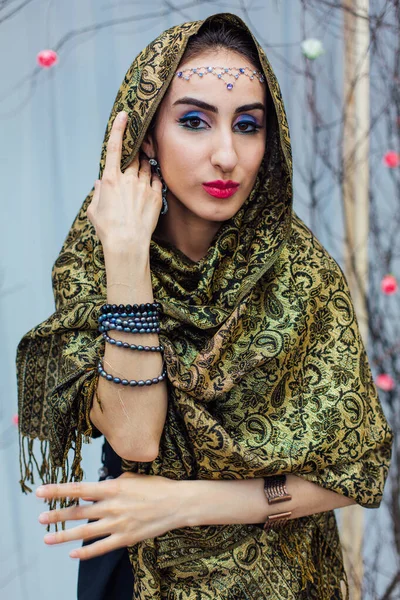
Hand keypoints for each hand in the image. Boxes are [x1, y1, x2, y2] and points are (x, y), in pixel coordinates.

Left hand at [35, 472, 183, 559]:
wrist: (177, 503)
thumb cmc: (156, 486)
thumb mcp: (132, 477)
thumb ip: (110, 483)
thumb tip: (92, 490)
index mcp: (112, 487)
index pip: (78, 488)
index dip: (58, 491)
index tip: (40, 491)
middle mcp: (111, 506)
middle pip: (78, 512)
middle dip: (56, 515)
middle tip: (39, 518)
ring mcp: (118, 523)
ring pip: (85, 531)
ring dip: (64, 535)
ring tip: (47, 538)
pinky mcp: (125, 538)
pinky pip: (101, 547)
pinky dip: (86, 552)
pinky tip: (73, 553)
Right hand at [87, 110, 162, 253]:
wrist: (128, 243)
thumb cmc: (108, 229)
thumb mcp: (95, 210)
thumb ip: (98, 194)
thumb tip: (100, 185)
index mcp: (110, 180)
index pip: (114, 147)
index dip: (119, 129)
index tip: (124, 115)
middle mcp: (128, 179)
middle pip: (135, 156)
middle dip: (137, 151)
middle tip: (139, 149)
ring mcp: (144, 186)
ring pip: (148, 167)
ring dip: (145, 167)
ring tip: (141, 178)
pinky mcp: (157, 196)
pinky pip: (157, 181)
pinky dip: (154, 180)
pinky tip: (151, 187)